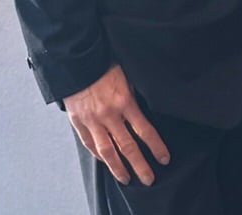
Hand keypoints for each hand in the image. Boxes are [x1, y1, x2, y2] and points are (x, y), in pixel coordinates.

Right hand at [63, 64, 168, 185]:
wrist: (77, 61)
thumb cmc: (104, 66)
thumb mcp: (127, 78)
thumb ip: (134, 98)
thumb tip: (146, 115)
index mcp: (125, 101)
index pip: (145, 131)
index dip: (156, 147)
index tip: (164, 159)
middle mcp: (109, 114)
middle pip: (127, 146)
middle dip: (140, 165)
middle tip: (149, 179)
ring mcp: (92, 120)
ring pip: (107, 151)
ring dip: (118, 168)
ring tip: (126, 179)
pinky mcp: (78, 122)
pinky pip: (90, 144)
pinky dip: (99, 155)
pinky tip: (107, 162)